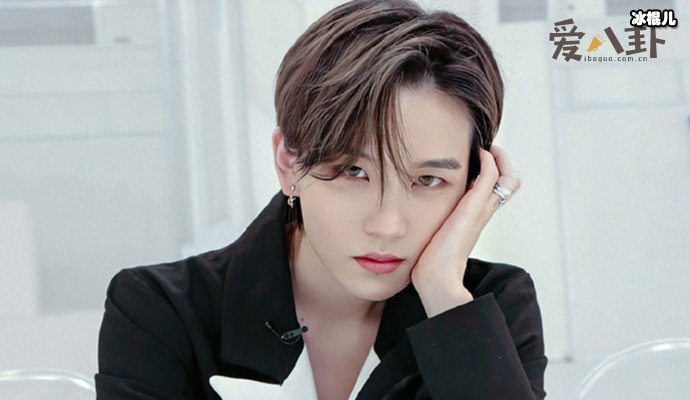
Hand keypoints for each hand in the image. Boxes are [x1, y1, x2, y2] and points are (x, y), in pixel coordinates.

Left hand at [410, 145, 520, 316]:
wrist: (435, 277)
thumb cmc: (429, 260)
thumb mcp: (434, 234)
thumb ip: (433, 222)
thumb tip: (415, 217)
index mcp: (475, 218)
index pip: (497, 191)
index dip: (495, 173)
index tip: (478, 160)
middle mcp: (483, 213)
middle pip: (510, 182)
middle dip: (502, 162)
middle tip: (487, 150)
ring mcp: (481, 210)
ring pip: (508, 178)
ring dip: (499, 158)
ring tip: (484, 148)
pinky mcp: (473, 208)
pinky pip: (491, 177)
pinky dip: (488, 160)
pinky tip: (477, 154)